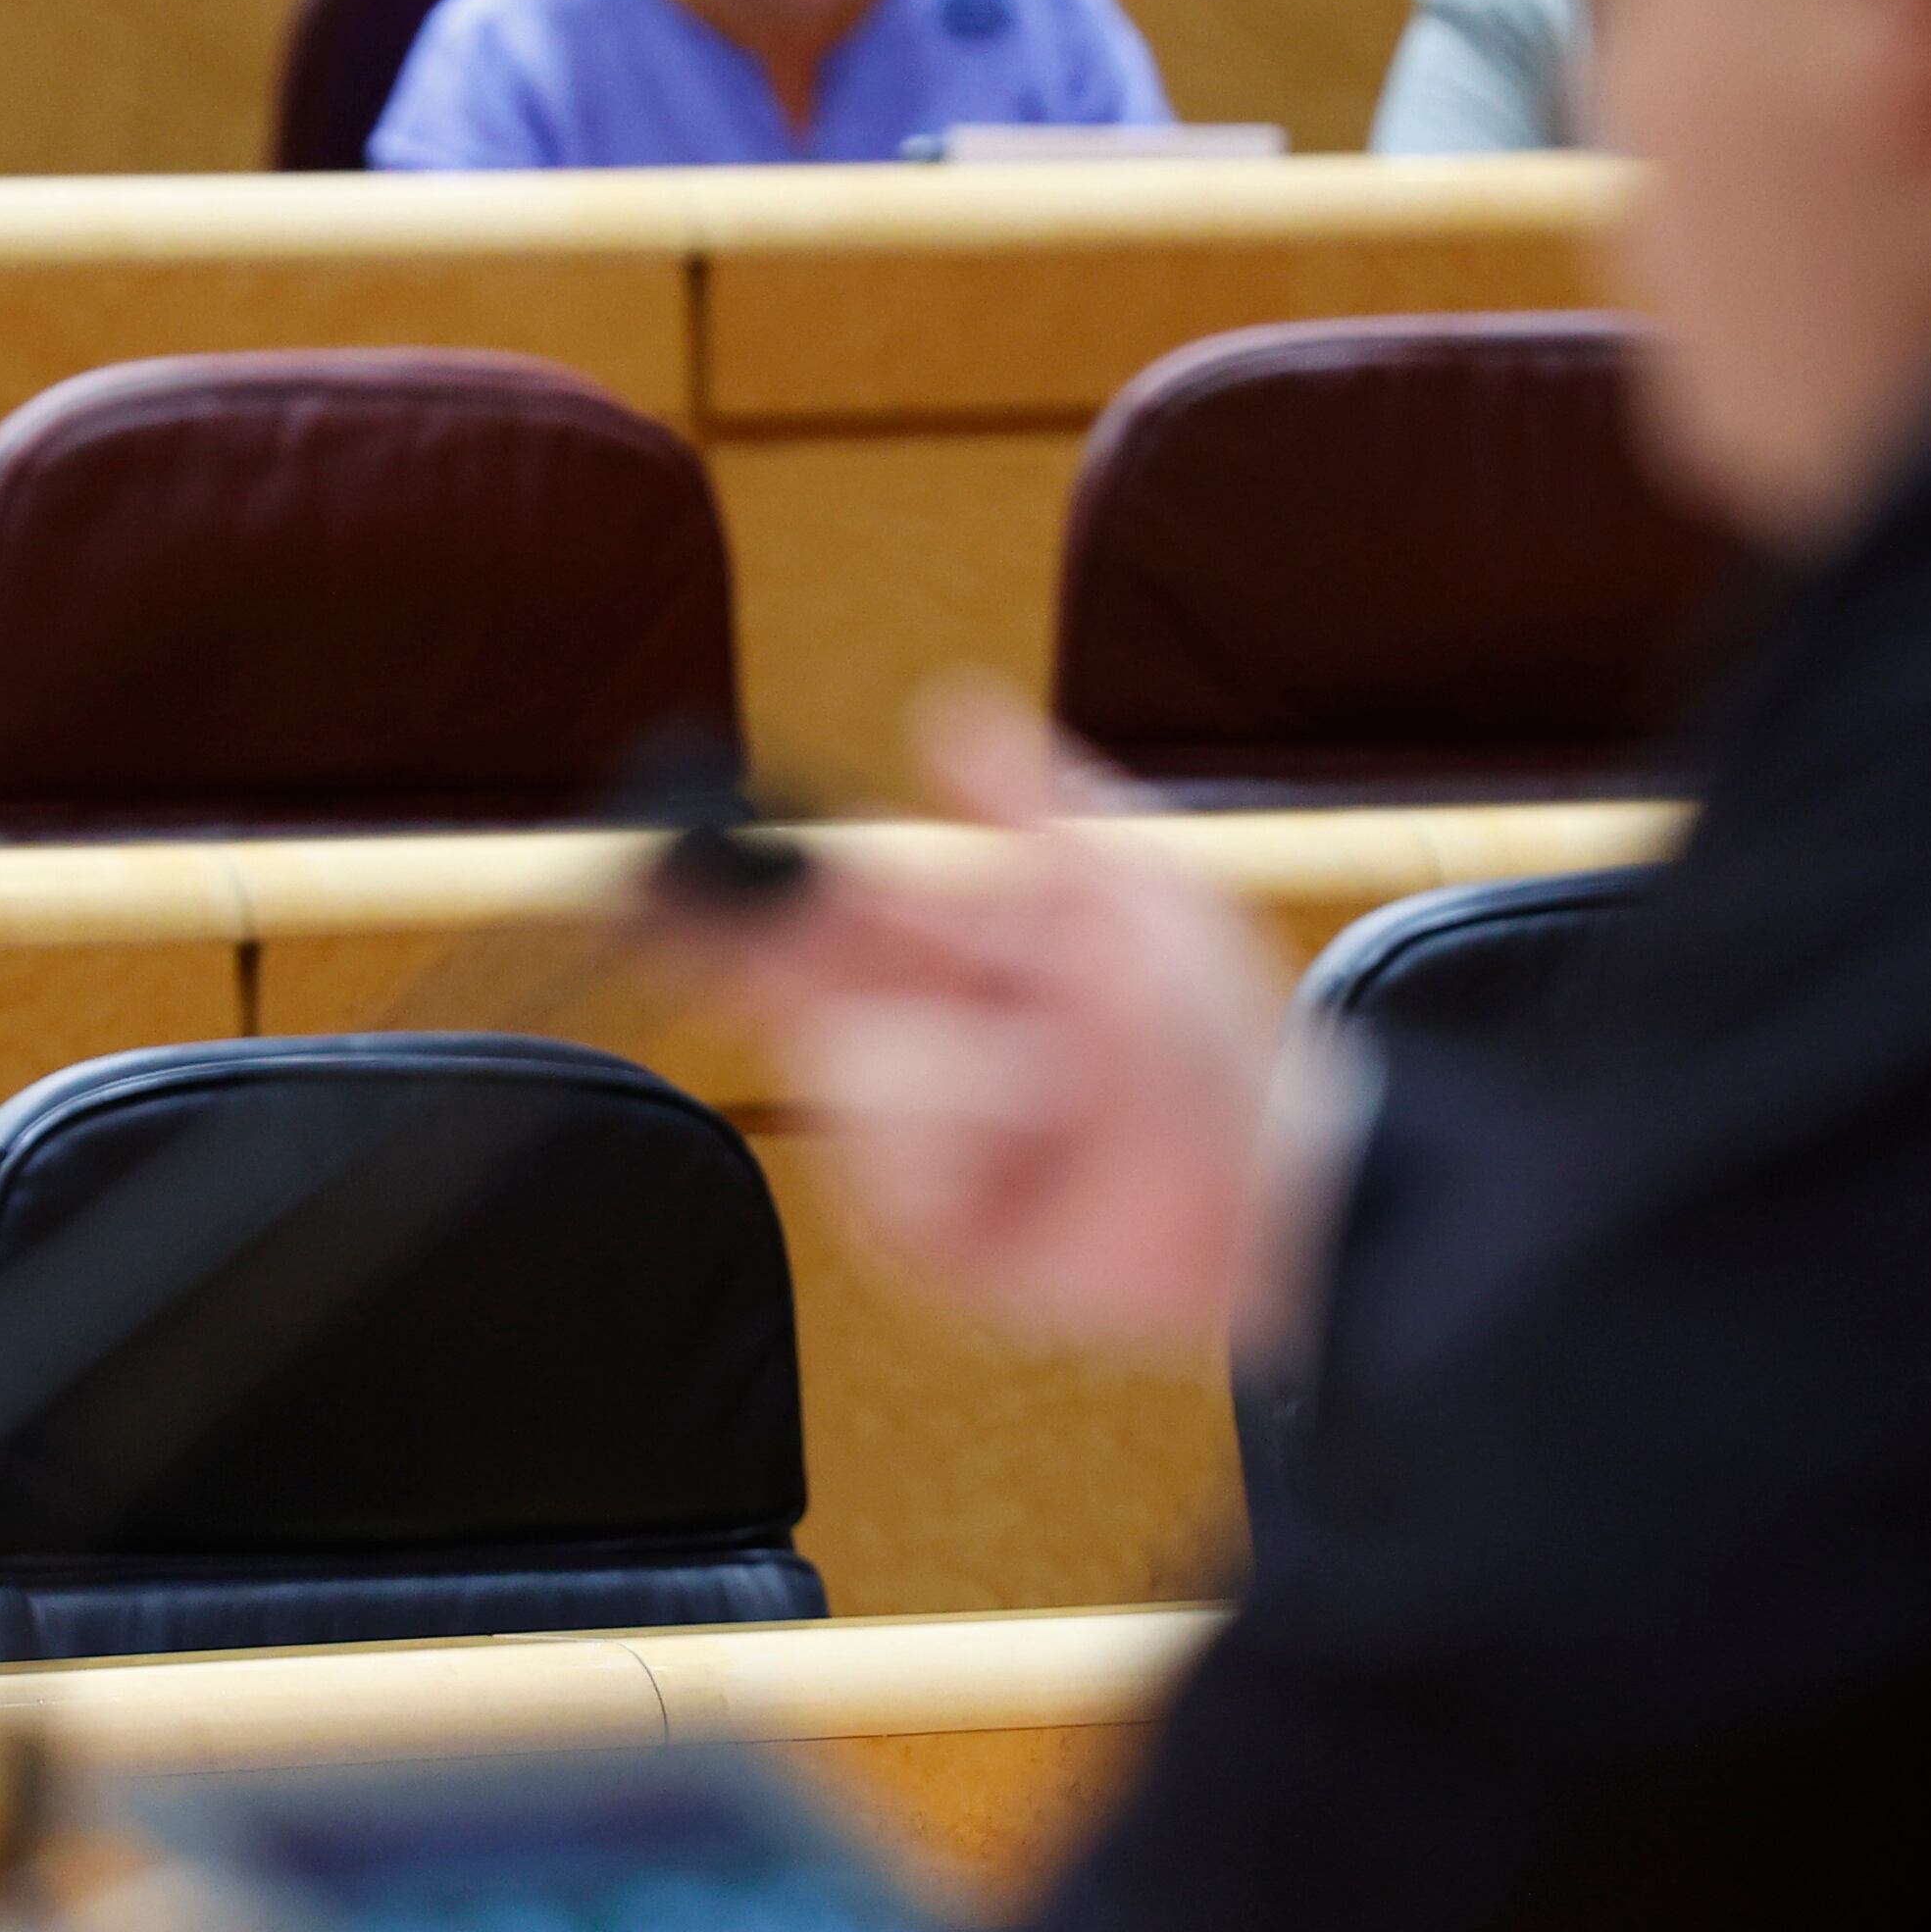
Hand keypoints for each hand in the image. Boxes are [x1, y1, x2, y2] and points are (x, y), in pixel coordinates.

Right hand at [679, 685, 1349, 1358]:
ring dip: (954, 1063)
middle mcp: (917, 1045)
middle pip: (782, 984)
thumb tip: (946, 702)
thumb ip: (1035, 801)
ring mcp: (911, 1142)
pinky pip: (893, 1161)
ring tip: (1056, 1086)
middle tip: (657, 891)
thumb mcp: (1133, 890)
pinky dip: (968, 1140)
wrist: (1273, 1183)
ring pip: (849, 1068)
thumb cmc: (1217, 1039)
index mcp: (953, 959)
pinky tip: (1033, 1142)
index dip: (748, 875)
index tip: (673, 845)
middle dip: (728, 937)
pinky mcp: (922, 1230)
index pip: (823, 904)